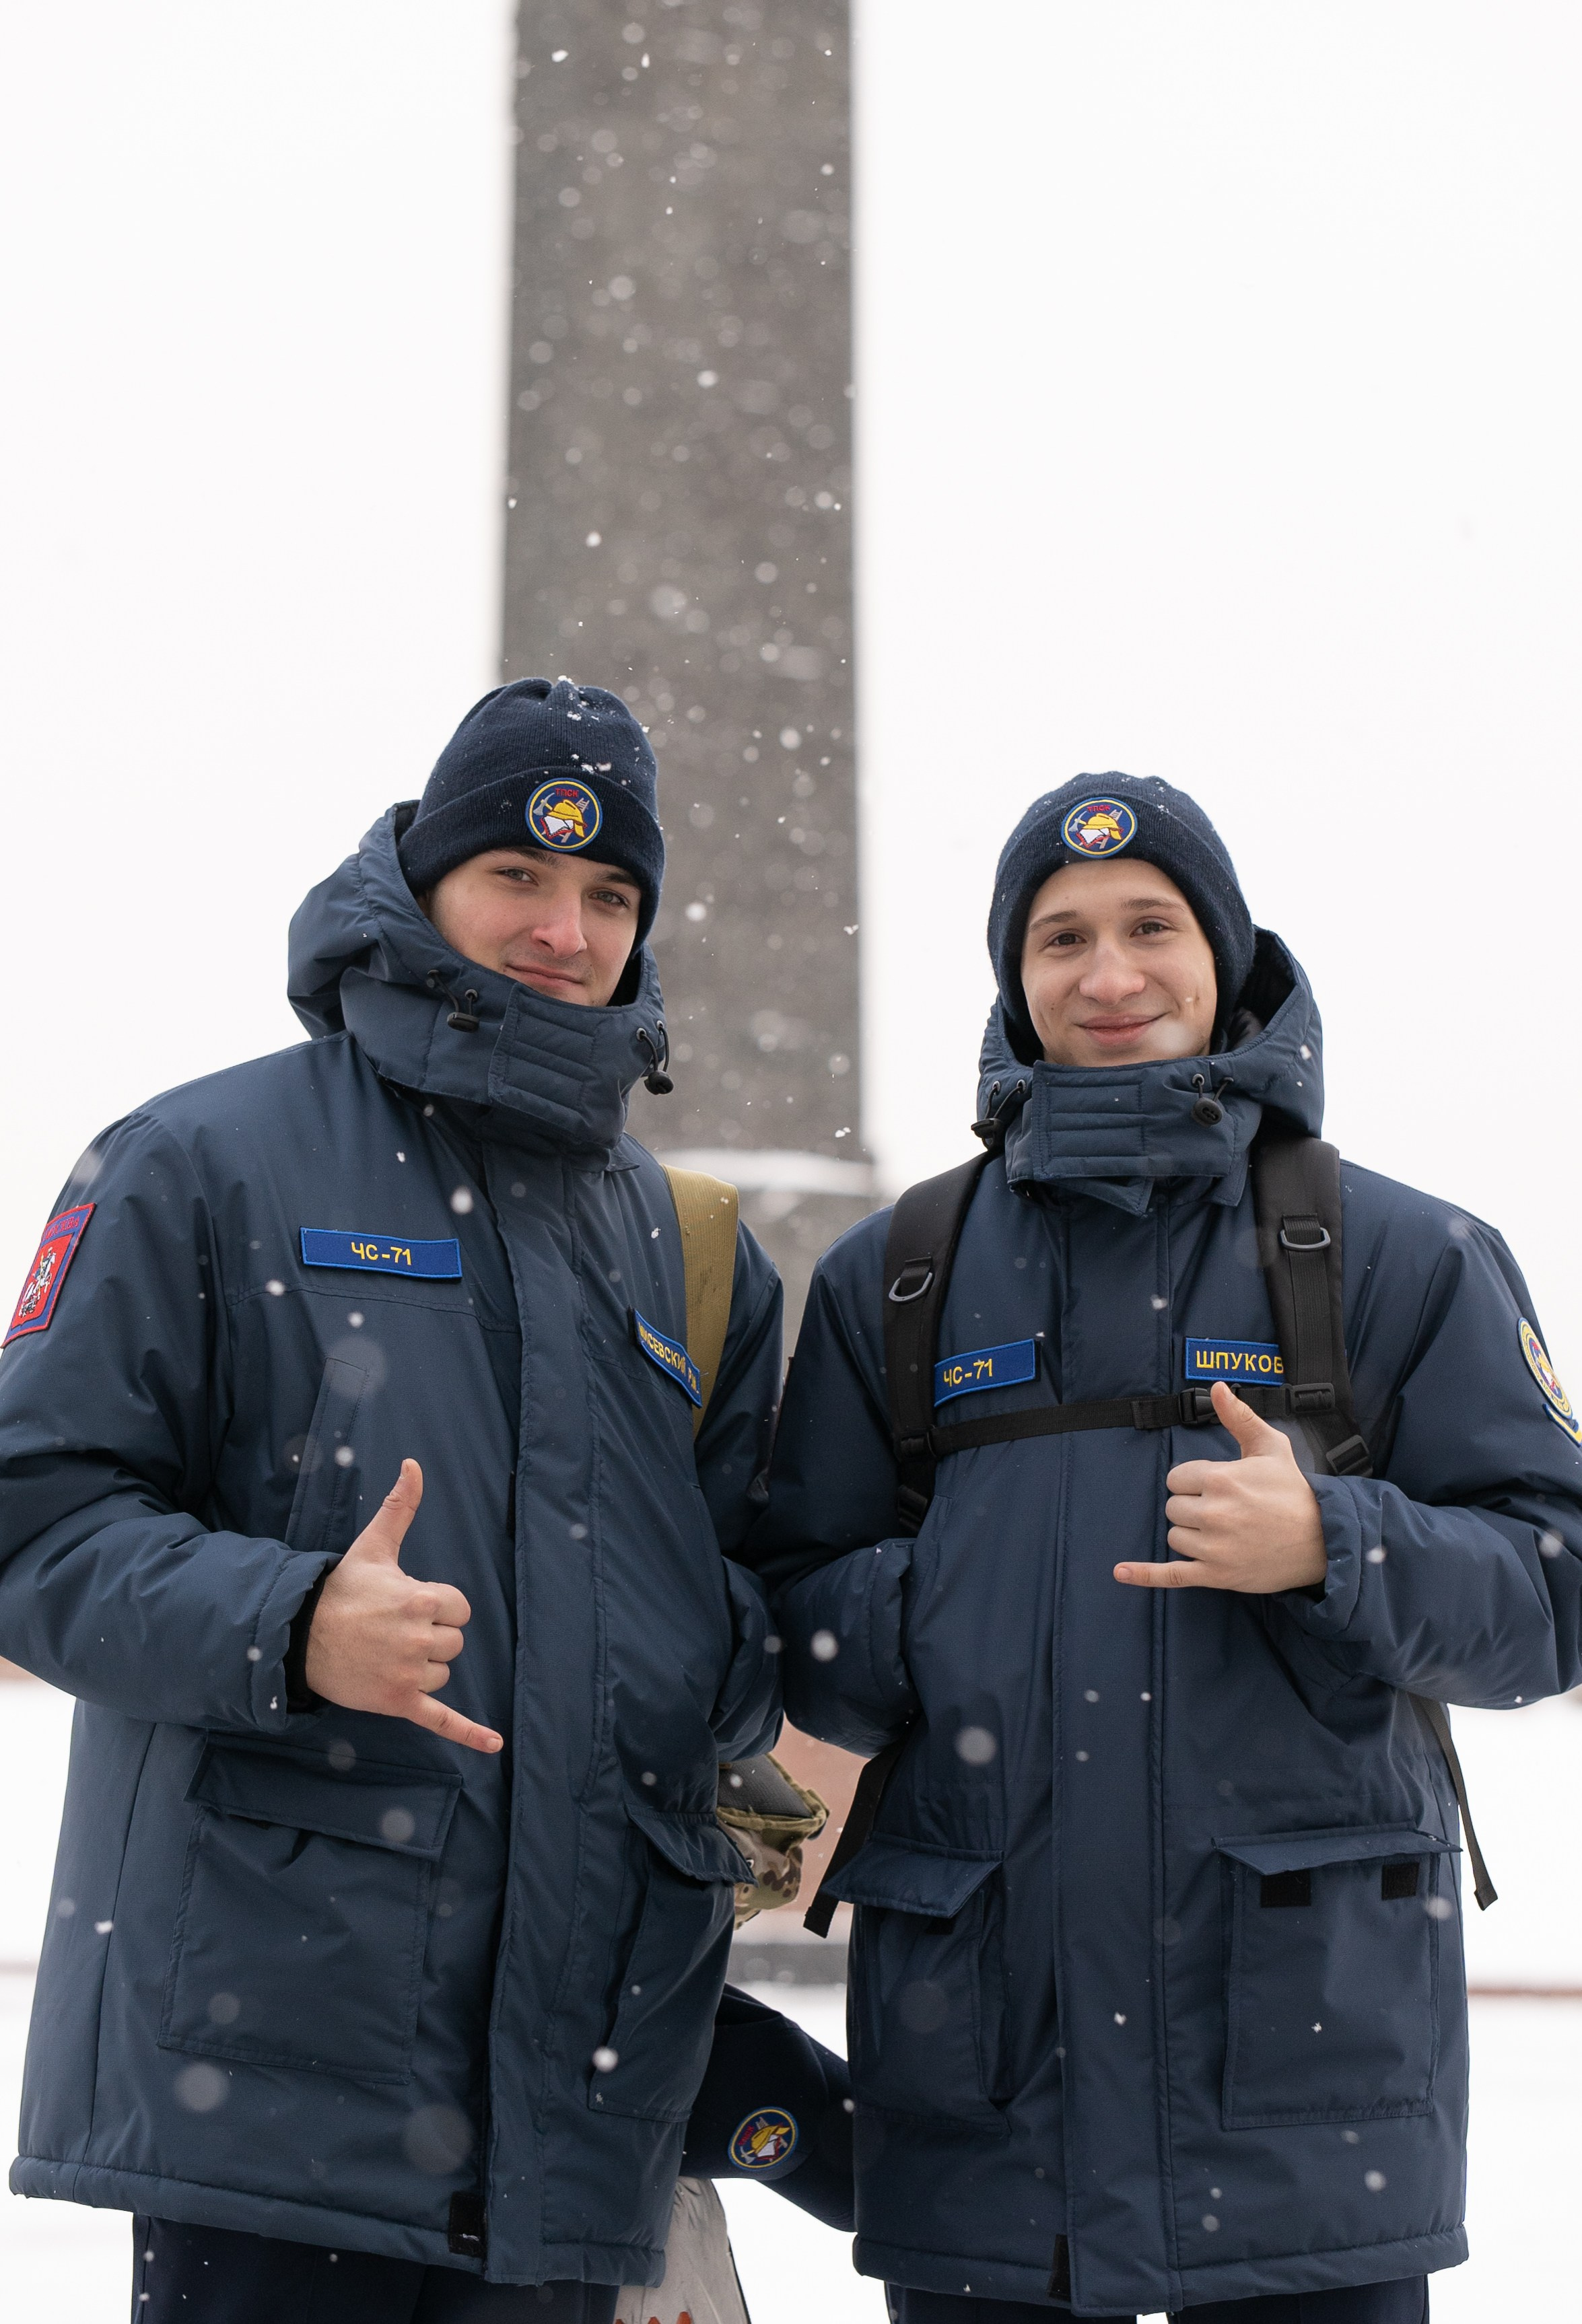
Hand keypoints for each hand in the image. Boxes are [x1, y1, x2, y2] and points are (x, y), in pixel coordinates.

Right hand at [303, 1460, 502, 1752]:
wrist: (299, 1637)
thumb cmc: (342, 1591)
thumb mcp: (374, 1547)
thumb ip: (400, 1507)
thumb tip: (414, 1463)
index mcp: (419, 1600)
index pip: (460, 1608)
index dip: (439, 1606)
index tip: (408, 1604)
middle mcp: (417, 1639)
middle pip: (455, 1642)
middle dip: (431, 1636)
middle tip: (392, 1630)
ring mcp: (408, 1674)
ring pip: (444, 1673)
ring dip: (424, 1666)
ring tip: (386, 1653)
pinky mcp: (399, 1703)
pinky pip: (442, 1720)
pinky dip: (470, 1734)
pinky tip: (495, 1744)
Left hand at [1114, 1381, 1327, 1593]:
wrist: (1323, 1540)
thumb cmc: (1293, 1491)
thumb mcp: (1270, 1446)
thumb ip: (1238, 1417)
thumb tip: (1216, 1387)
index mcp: (1221, 1479)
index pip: (1176, 1478)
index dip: (1194, 1481)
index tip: (1219, 1486)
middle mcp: (1214, 1514)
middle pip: (1173, 1507)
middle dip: (1192, 1506)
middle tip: (1226, 1509)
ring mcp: (1214, 1548)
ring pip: (1175, 1536)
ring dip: (1191, 1533)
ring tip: (1225, 1531)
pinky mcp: (1217, 1575)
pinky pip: (1172, 1575)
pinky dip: (1145, 1575)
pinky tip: (1121, 1571)